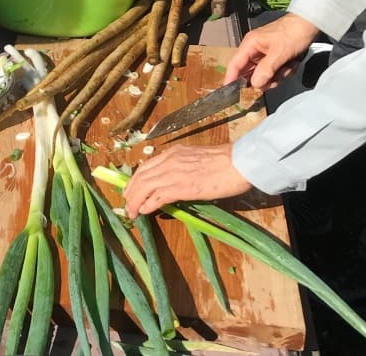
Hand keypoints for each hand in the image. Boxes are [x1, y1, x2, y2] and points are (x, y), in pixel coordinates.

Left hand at [123, 144, 251, 217]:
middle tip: (127, 203)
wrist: (238, 163)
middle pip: (141, 177)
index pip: (145, 166)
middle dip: (131, 191)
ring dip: (135, 201)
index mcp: (173, 153)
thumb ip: (182, 165)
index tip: (130, 189)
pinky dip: (148, 205)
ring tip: (131, 211)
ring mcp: (174, 173)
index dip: (135, 179)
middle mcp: (169, 161)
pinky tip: (143, 211)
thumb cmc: (224, 161)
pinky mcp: (181, 187)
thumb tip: (175, 179)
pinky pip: (158, 197)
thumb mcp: (196, 157)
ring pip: (145, 187)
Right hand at [224, 13, 319, 89]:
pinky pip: (273, 71)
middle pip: (250, 73)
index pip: (235, 65)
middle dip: (264, 79)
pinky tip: (291, 65)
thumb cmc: (293, 34)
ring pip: (263, 74)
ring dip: (277, 76)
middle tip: (276, 80)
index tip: (229, 94)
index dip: (230, 79)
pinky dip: (283, 72)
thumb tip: (254, 84)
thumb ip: (266, 70)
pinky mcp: (274, 57)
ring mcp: (264, 54)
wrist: (310, 23)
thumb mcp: (280, 53)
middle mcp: (254, 50)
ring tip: (288, 68)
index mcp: (250, 45)